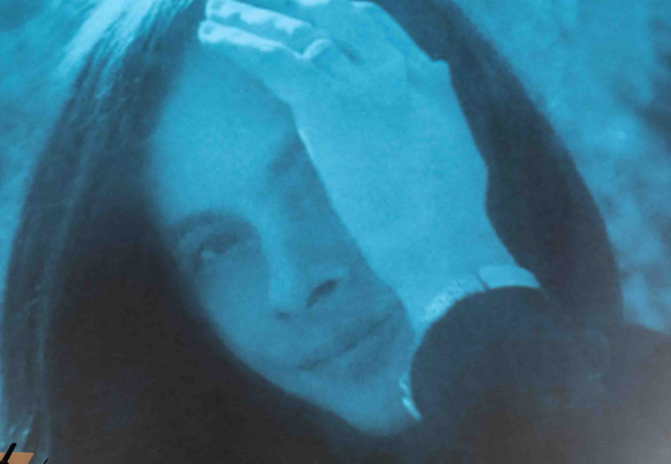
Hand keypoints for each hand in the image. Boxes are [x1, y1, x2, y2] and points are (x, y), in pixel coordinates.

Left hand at [198, 0, 519, 334]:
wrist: (438, 234)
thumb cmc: (451, 207)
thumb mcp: (457, 139)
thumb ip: (440, 98)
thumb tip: (438, 72)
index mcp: (424, 78)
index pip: (376, 26)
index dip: (338, 12)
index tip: (311, 8)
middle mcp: (392, 69)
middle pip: (334, 17)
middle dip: (293, 6)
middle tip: (255, 5)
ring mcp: (359, 82)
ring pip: (297, 34)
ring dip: (252, 19)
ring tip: (219, 10)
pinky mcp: (326, 104)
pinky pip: (274, 60)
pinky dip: (239, 44)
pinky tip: (213, 36)